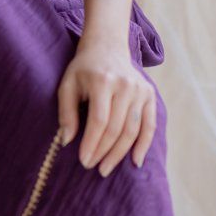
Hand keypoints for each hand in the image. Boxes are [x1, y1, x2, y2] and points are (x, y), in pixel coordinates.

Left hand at [56, 38, 156, 177]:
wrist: (107, 48)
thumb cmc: (83, 70)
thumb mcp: (67, 85)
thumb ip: (66, 112)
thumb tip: (67, 141)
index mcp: (103, 81)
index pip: (99, 121)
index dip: (92, 143)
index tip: (83, 161)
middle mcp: (125, 86)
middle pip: (117, 128)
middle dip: (104, 152)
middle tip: (94, 168)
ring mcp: (140, 90)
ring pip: (133, 130)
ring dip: (120, 153)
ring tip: (106, 168)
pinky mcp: (150, 95)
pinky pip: (149, 125)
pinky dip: (143, 145)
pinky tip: (135, 161)